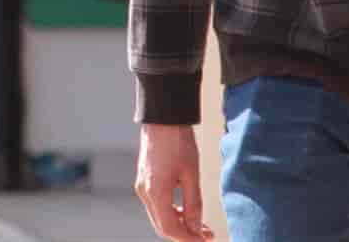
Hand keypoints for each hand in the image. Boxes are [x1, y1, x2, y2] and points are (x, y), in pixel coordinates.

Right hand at [136, 124, 214, 240]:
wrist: (162, 118)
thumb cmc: (178, 142)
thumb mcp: (191, 174)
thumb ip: (194, 204)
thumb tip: (196, 228)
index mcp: (155, 192)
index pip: (170, 229)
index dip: (189, 238)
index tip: (206, 239)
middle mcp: (144, 192)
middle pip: (163, 226)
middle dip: (184, 234)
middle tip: (206, 234)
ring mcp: (142, 186)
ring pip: (160, 217)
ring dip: (179, 223)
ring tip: (201, 224)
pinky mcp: (144, 180)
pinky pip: (157, 205)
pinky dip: (172, 212)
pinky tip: (187, 210)